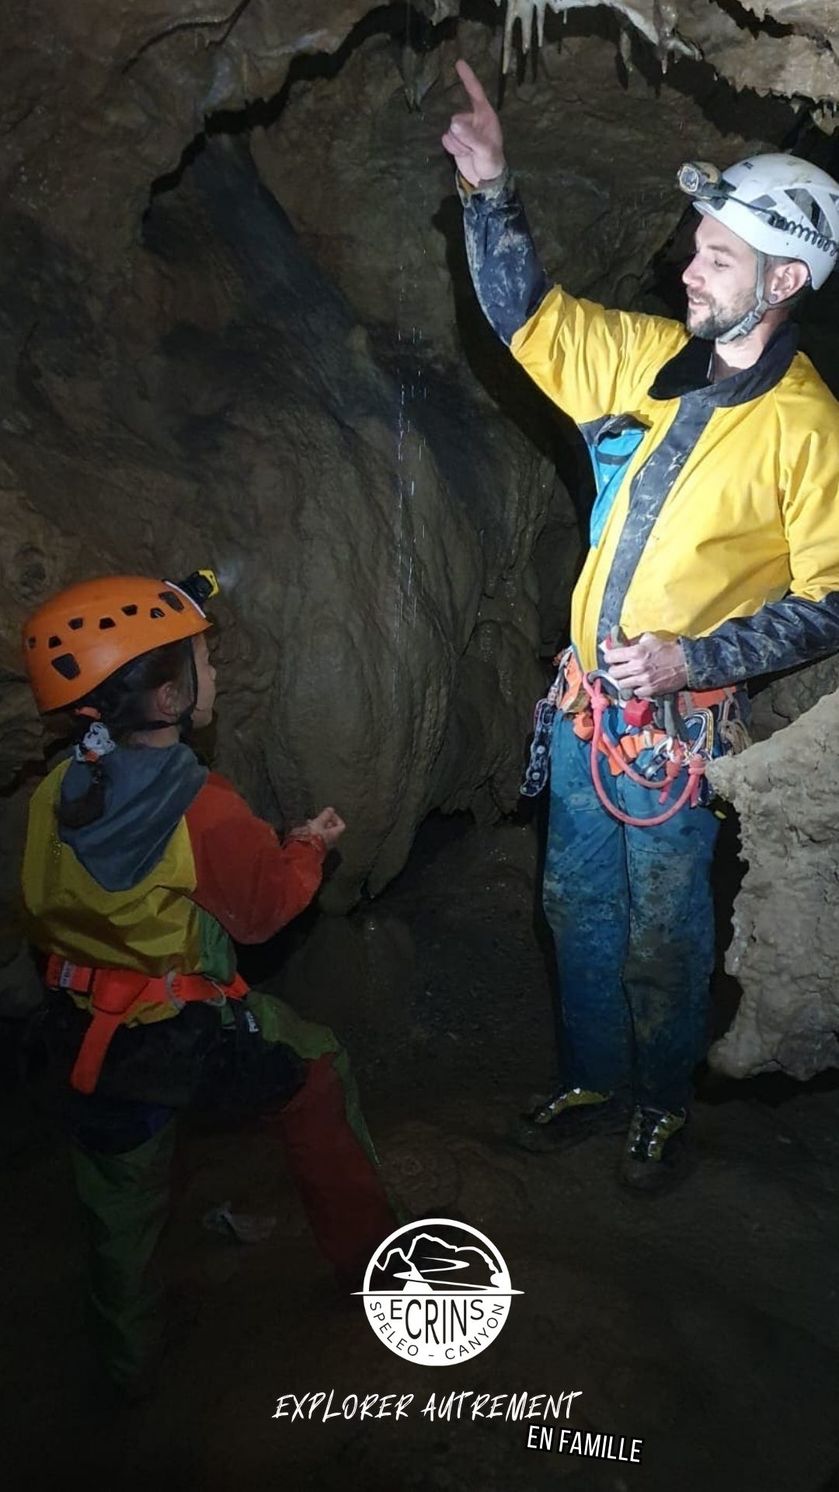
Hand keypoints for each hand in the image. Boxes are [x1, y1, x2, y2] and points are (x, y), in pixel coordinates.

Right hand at [290, 806, 345, 850]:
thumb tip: (331, 809)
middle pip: (331, 829)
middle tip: (317, 817)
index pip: (341, 825)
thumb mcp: (318, 823)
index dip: (336, 818)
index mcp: (334, 834)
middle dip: (324, 821)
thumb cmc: (313, 837)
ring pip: (323, 833)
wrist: (304, 853)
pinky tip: (304, 829)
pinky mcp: (316, 847)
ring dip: (317, 826)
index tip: (327, 814)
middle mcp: (331, 841)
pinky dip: (313, 832)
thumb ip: (325, 816)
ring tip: (308, 822)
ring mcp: (324, 845)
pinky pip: (317, 838)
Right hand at [441, 59, 505, 186]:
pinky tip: (463, 154)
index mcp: (485, 115)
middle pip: (456, 119)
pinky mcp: (455, 139)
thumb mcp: (484, 149)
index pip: (475, 92)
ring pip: (450, 131)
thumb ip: (470, 136)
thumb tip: (453, 123)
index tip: (459, 62)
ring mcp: (463, 129)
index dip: (467, 77)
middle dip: (461, 136)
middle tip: (473, 149)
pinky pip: (446, 140)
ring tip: (469, 152)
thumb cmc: (492, 161)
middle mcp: (472, 119)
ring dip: (457, 144)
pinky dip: (452, 149)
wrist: (485, 178)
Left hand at [601, 633, 687, 697]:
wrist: (686, 663)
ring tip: (629, 677)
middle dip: (615, 669)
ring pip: (621, 684)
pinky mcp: (650, 690)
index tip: (613, 658)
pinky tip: (640, 683)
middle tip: (620, 668)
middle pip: (613, 673)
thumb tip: (621, 643)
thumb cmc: (668, 649)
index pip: (610, 657)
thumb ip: (634, 641)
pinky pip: (634, 692)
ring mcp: (643, 680)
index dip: (610, 657)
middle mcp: (637, 667)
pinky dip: (635, 689)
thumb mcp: (650, 639)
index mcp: (636, 652)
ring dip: (624, 680)